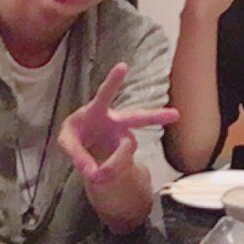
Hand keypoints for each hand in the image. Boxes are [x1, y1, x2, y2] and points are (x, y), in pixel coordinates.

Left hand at [58, 64, 179, 186]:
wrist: (85, 146)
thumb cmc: (75, 135)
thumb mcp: (66, 141)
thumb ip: (75, 153)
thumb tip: (92, 172)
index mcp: (98, 110)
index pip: (105, 94)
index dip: (113, 81)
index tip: (123, 65)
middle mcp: (116, 121)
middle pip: (137, 118)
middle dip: (156, 116)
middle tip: (176, 115)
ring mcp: (124, 138)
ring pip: (127, 149)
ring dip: (113, 165)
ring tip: (97, 177)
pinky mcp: (126, 153)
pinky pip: (120, 166)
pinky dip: (109, 174)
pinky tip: (98, 178)